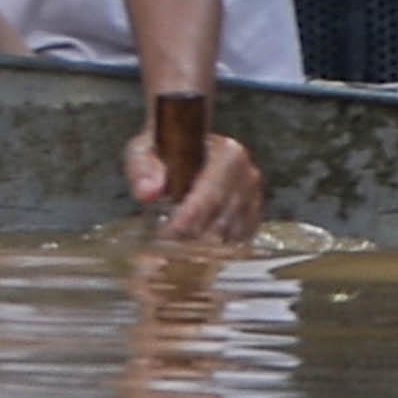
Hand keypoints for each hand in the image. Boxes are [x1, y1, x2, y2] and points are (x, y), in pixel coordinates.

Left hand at [131, 106, 265, 243]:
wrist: (185, 147)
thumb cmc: (163, 150)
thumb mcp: (144, 151)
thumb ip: (142, 169)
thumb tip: (148, 193)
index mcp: (228, 154)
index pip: (208, 196)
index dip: (186, 220)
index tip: (164, 235)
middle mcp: (248, 175)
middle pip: (222, 219)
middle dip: (192, 238)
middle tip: (166, 249)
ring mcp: (255, 196)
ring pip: (232, 234)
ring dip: (205, 247)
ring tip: (177, 250)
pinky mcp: (255, 213)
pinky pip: (240, 239)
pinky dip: (219, 249)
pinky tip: (196, 250)